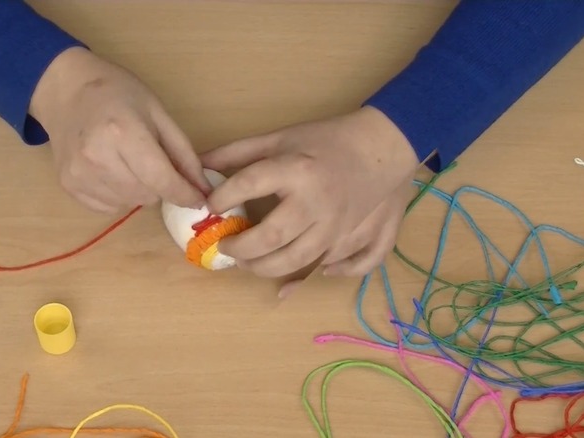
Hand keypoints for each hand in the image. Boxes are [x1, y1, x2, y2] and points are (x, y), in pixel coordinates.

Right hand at [29, 47, 210, 213]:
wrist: (66, 90)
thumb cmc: (116, 94)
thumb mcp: (157, 113)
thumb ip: (182, 152)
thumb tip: (202, 188)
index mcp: (123, 133)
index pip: (161, 180)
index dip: (185, 194)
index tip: (199, 199)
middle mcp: (97, 158)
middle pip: (148, 196)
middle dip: (159, 186)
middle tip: (152, 161)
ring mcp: (79, 175)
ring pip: (129, 204)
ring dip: (139, 191)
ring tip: (129, 162)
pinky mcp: (68, 186)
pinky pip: (108, 207)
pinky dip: (119, 195)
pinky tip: (112, 170)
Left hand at [201, 106, 419, 279]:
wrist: (385, 144)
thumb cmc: (327, 140)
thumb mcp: (281, 138)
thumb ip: (238, 153)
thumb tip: (198, 166)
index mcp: (296, 170)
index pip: (249, 185)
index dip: (222, 198)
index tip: (210, 206)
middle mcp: (316, 202)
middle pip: (271, 238)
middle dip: (240, 248)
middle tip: (225, 246)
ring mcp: (338, 226)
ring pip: (297, 261)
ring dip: (265, 268)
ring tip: (247, 263)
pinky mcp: (356, 238)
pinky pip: (336, 268)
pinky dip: (312, 280)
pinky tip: (291, 284)